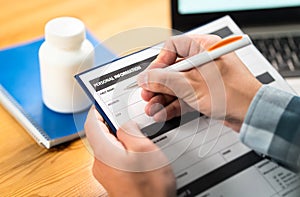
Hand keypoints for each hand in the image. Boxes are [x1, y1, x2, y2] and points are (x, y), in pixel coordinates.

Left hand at [84, 106, 175, 196]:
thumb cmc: (151, 189)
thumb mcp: (146, 151)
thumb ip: (131, 132)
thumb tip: (124, 125)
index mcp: (105, 153)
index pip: (92, 124)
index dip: (97, 109)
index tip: (102, 102)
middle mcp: (100, 164)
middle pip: (101, 135)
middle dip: (114, 124)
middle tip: (130, 120)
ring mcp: (105, 172)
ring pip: (110, 146)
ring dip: (122, 139)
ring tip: (140, 140)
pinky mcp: (113, 178)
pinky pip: (114, 157)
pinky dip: (124, 150)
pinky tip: (139, 154)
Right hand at [138, 34, 261, 130]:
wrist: (252, 114)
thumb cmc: (234, 94)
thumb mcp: (191, 86)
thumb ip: (164, 80)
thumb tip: (145, 78)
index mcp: (203, 47)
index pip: (173, 47)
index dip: (159, 62)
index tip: (151, 76)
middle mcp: (203, 61)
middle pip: (172, 69)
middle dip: (158, 84)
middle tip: (148, 95)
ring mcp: (204, 78)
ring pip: (177, 84)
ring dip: (163, 97)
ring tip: (152, 108)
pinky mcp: (205, 92)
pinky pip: (184, 95)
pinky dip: (173, 104)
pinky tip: (163, 112)